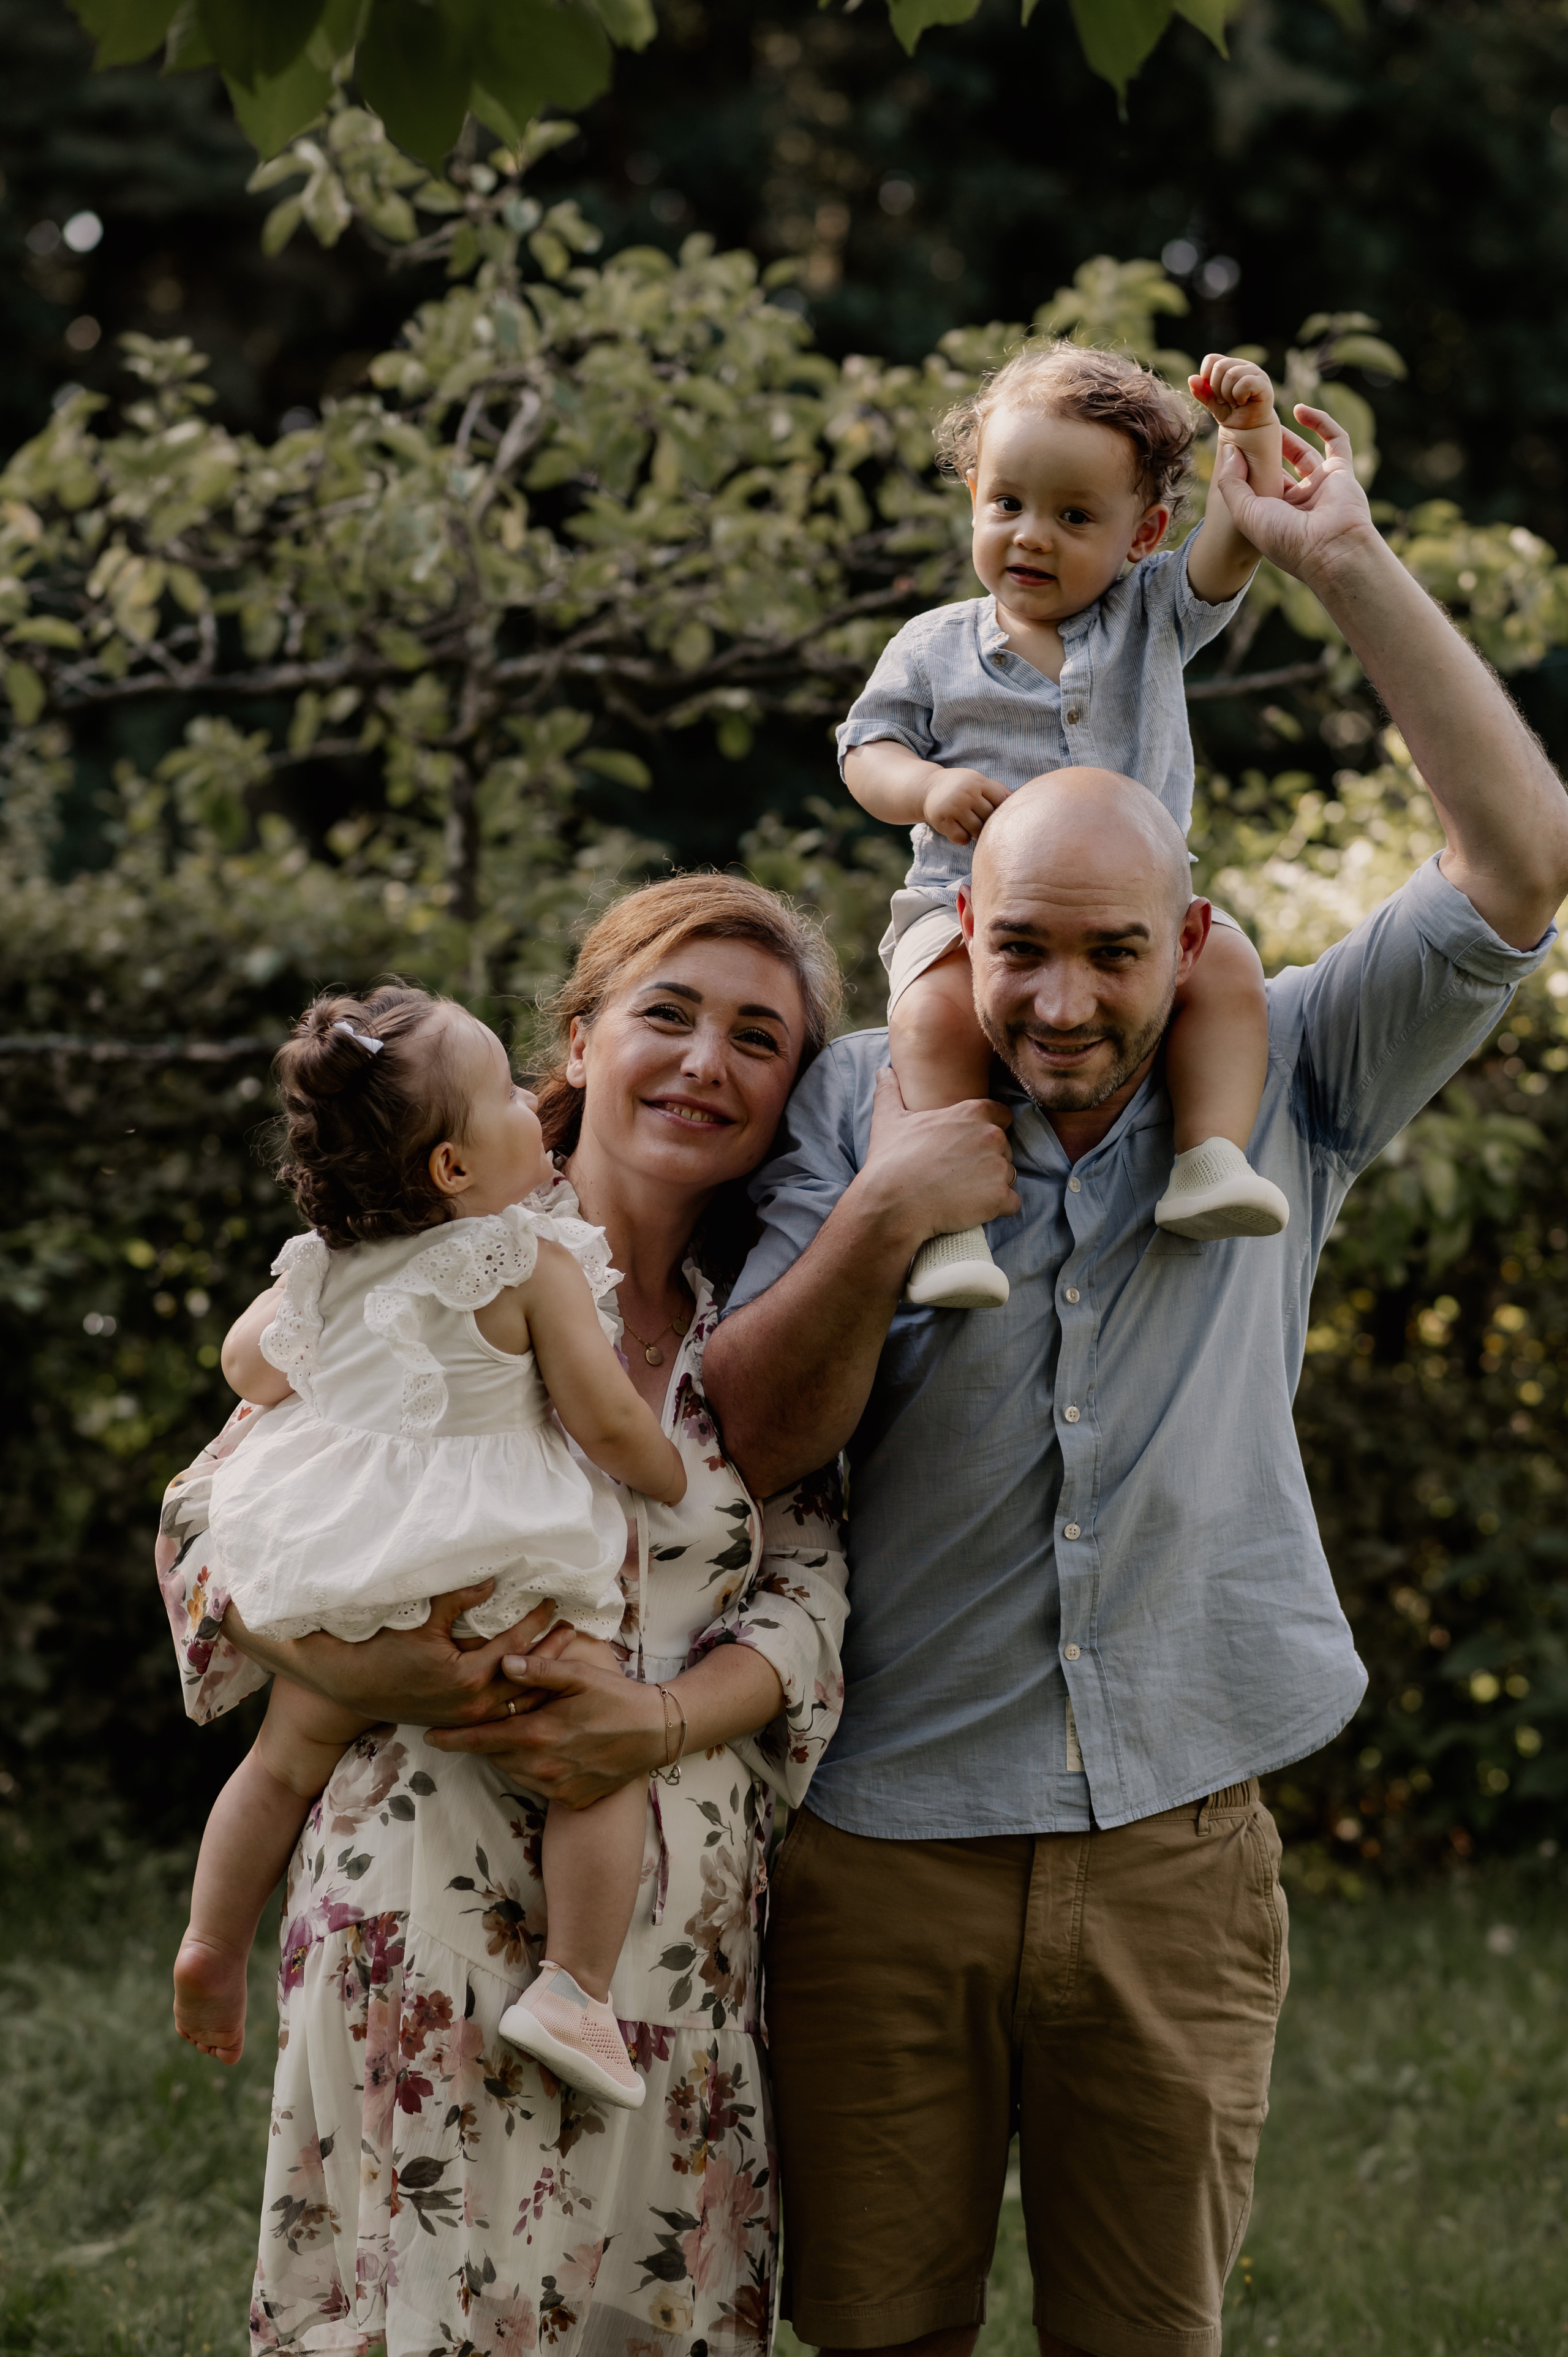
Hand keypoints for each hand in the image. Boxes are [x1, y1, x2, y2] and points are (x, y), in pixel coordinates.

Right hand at [224, 1583, 566, 1725]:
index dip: (537, 1622)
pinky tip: (532, 1682)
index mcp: (465, 1678)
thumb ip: (458, 1599)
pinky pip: (499, 1710)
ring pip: (516, 1701)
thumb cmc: (381, 1646)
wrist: (346, 1682)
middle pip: (525, 1680)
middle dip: (551, 1656)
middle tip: (574, 1630)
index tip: (555, 1601)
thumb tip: (492, 1579)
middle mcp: (470, 1703)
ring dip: (541, 1679)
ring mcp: (464, 1717)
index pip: (516, 1648)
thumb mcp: (421, 1619)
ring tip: (563, 1655)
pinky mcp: (455, 1721)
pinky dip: (520, 1696)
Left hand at [426, 1653, 666, 1806]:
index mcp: (538, 1734)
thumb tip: (501, 1663)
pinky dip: (536, 1769)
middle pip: (496, 1756)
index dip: (453, 1738)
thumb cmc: (617, 1697)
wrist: (656, 1733)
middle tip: (487, 1722)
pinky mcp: (571, 1798)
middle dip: (487, 1740)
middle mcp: (542, 1766)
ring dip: (511, 1755)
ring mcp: (557, 1786)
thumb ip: (539, 1671)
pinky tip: (552, 1750)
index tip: (429, 1736)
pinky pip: (539, 1785)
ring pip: (515, 1772)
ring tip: (524, 1733)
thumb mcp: (580, 1676)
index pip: (482, 1739)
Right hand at [859, 1064, 1020, 1249]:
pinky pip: (1012, 1202)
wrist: (893, 1203)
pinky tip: (974, 1208)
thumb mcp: (888, 1119)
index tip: (970, 1144)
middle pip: (1004, 1148)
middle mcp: (992, 1137)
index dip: (988, 1130)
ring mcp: (998, 1168)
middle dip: (988, 1160)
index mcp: (972, 1113)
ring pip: (1008, 1175)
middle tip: (959, 1172)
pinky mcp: (999, 1198)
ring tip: (963, 1191)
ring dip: (992, 1184)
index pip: (1002, 1115)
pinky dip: (997, 1207)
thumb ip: (890, 1092)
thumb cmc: (891, 1160)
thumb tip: (883, 1071)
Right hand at [923, 766, 1009, 846]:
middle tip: (980, 821)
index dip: (1001, 811)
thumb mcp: (978, 781)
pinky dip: (963, 839)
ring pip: (977, 831)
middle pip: (990, 818)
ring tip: (970, 826)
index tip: (995, 813)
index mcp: (978, 781)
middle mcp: (966, 793)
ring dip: (976, 833)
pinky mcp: (942, 821)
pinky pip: (962, 839)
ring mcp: (953, 807)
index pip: (1001, 801)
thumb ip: (996, 790)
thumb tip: (1021, 803)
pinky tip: (959, 830)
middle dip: (988, 824)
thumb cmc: (960, 787)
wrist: (927, 788)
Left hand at [1189, 354, 1276, 434]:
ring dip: (1227, 394)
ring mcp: (1255, 372)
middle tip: (1223, 400)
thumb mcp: (1210, 402)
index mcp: (1230, 365)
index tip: (1212, 392)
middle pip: (1220, 366)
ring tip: (1233, 402)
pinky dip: (1238, 395)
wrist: (1246, 429)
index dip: (1206, 376)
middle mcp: (1243, 365)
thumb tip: (1191, 378)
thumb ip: (1200, 391)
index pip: (1211, 359)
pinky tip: (1242, 402)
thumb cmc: (1229, 412)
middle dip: (1216, 388)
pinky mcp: (1263, 383)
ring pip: (1232, 375)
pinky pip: (1245, 382)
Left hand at [1212, 404, 1376, 587]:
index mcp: (1275, 516)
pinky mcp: (1342, 472)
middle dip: (1266, 450)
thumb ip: (1232, 483)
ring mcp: (1321, 487)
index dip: (1245, 467)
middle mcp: (1298, 503)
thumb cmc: (1284, 537)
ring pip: (1304, 454)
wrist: (1330, 549)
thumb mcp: (1244, 513)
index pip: (1259, 486)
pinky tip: (1300, 410)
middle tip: (1249, 429)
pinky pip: (1335, 440)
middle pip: (1280, 469)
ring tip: (1267, 420)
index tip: (1230, 444)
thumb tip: (1230, 450)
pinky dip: (1321, 422)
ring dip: (1287, 437)